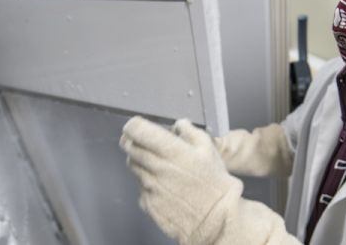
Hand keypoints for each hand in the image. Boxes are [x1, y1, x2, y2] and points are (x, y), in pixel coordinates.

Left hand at [120, 116, 301, 244]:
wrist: (216, 221)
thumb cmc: (215, 186)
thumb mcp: (209, 150)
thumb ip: (190, 132)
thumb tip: (178, 125)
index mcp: (171, 151)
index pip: (136, 130)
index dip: (134, 126)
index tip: (137, 127)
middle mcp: (155, 167)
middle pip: (129, 147)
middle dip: (135, 142)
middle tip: (147, 145)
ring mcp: (149, 187)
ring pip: (133, 166)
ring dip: (141, 163)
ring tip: (162, 169)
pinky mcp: (147, 203)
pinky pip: (140, 187)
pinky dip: (148, 184)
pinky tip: (165, 187)